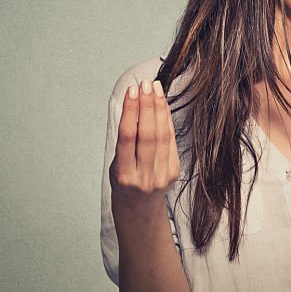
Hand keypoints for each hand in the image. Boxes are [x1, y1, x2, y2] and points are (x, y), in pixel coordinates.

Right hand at [110, 79, 181, 207]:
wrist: (139, 207)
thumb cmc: (124, 180)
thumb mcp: (117, 164)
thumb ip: (126, 141)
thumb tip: (134, 104)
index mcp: (124, 174)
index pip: (128, 137)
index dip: (131, 111)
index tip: (132, 91)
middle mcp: (144, 176)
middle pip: (148, 134)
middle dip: (147, 106)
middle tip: (145, 84)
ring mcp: (161, 175)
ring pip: (162, 136)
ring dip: (159, 109)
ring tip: (155, 89)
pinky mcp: (173, 172)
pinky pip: (171, 141)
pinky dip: (167, 121)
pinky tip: (163, 105)